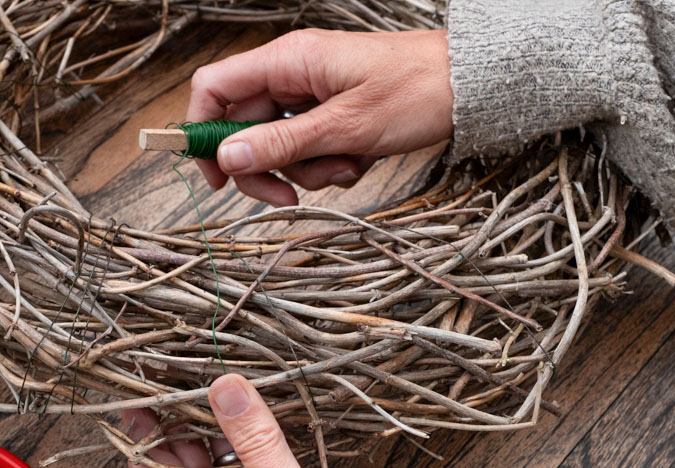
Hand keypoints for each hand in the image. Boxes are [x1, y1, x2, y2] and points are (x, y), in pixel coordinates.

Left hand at [124, 374, 390, 467]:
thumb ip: (255, 442)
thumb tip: (224, 386)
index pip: (146, 462)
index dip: (139, 420)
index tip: (140, 375)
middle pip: (176, 449)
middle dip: (176, 408)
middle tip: (176, 357)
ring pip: (212, 447)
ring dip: (212, 414)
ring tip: (209, 365)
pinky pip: (245, 453)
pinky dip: (245, 428)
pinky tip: (249, 398)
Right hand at [186, 28, 452, 205]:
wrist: (470, 87)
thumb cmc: (415, 92)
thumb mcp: (345, 126)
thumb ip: (282, 143)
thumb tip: (228, 158)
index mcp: (288, 60)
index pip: (214, 87)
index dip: (203, 131)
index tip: (215, 176)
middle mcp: (293, 74)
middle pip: (245, 128)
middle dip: (265, 169)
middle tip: (286, 200)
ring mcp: (313, 95)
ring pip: (280, 146)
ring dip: (307, 170)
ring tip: (348, 165)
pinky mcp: (333, 114)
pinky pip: (310, 149)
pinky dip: (329, 164)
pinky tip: (360, 160)